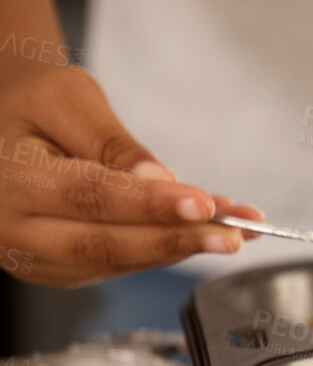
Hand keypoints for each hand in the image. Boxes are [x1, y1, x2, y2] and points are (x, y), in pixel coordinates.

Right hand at [0, 63, 262, 286]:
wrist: (5, 127)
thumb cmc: (35, 104)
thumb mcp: (66, 98)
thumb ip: (109, 140)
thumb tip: (160, 181)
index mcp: (10, 179)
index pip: (88, 196)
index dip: (149, 204)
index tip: (203, 204)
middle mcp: (14, 229)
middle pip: (103, 245)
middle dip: (175, 241)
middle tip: (233, 235)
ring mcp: (34, 257)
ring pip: (116, 262)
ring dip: (181, 248)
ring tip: (237, 229)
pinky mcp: (59, 268)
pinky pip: (118, 265)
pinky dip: (166, 248)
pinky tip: (207, 232)